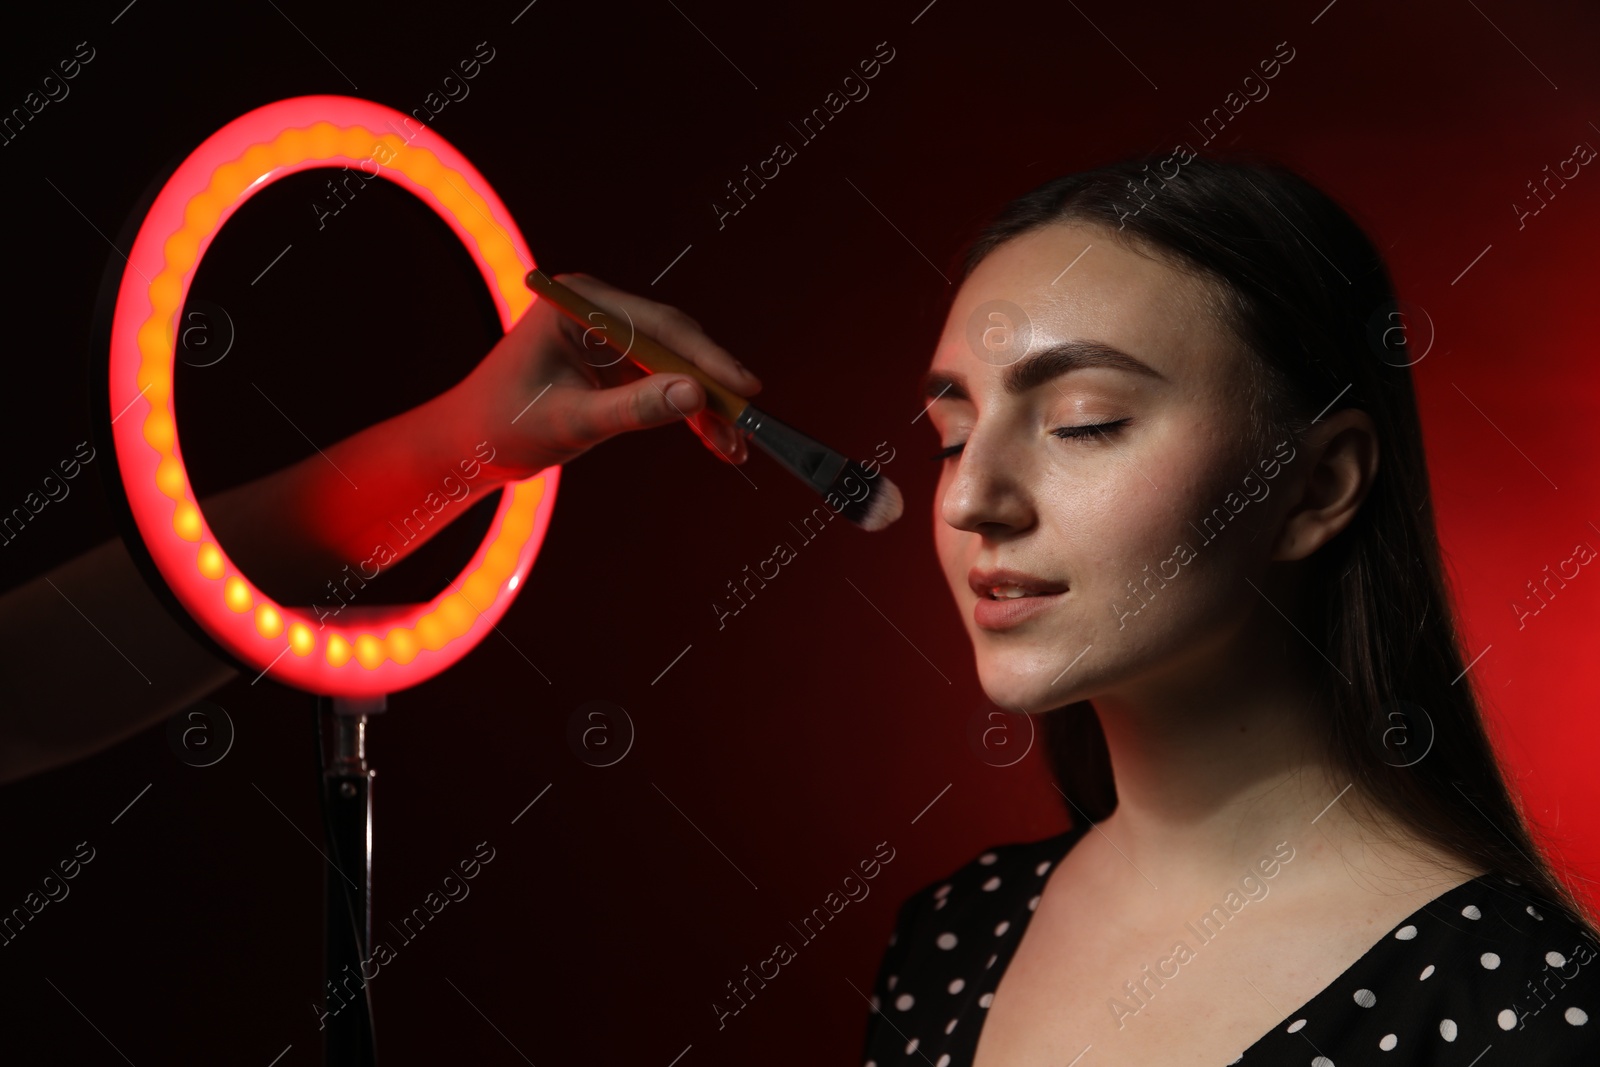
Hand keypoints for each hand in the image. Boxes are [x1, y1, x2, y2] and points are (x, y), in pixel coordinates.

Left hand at [445, 271, 762, 480]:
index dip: (706, 358)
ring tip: (735, 447)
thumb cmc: (502, 426)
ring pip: (678, 367)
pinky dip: (689, 413)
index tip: (743, 386)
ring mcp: (610, 336)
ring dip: (707, 407)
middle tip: (747, 422)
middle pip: (676, 342)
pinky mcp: (617, 364)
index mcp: (578, 301)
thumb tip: (695, 395)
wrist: (469, 446)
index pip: (658, 325)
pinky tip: (717, 442)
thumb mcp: (571, 421)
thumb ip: (633, 408)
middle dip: (713, 386)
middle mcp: (599, 309)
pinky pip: (665, 384)